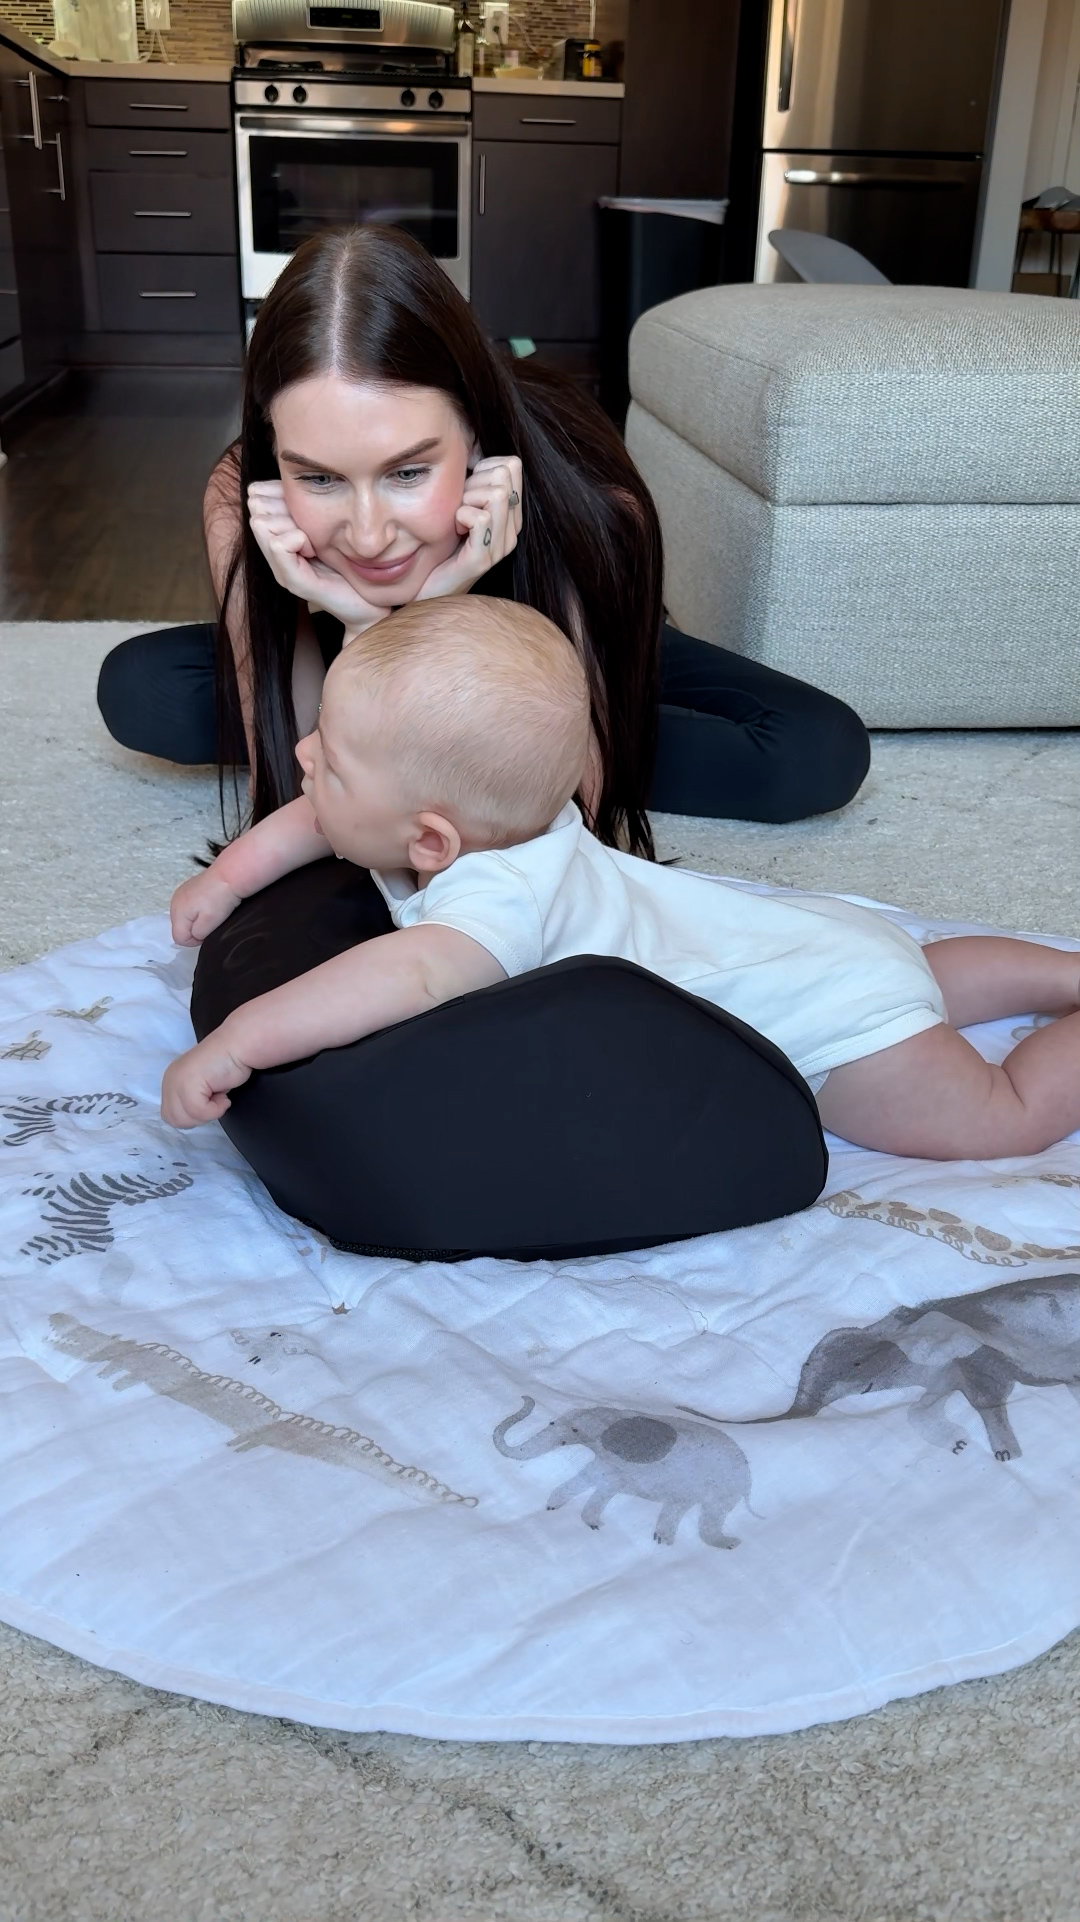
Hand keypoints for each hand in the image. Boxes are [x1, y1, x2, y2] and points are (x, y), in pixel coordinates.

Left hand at [162, 1031, 251, 1128]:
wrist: (238, 1047)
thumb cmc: (227, 1065)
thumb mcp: (201, 1087)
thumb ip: (190, 1099)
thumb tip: (191, 1118)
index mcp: (170, 1081)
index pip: (170, 1115)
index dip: (191, 1116)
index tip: (208, 1100)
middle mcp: (169, 1081)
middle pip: (175, 1120)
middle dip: (198, 1117)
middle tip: (213, 1100)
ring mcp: (177, 1082)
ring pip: (186, 1118)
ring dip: (207, 1113)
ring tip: (218, 1095)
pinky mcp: (188, 1085)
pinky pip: (200, 1112)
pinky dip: (217, 1109)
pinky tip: (224, 1094)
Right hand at [170, 869, 242, 946]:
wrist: (230, 875)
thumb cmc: (221, 900)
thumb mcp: (209, 923)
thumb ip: (197, 934)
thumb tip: (194, 935)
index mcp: (177, 912)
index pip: (179, 939)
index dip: (195, 941)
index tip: (209, 931)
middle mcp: (174, 902)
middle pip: (179, 928)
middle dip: (194, 930)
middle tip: (211, 922)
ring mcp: (179, 894)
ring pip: (184, 918)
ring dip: (196, 920)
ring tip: (211, 912)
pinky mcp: (187, 889)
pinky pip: (188, 908)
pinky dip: (197, 910)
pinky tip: (208, 904)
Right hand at [247, 481, 384, 627]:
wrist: (370, 604)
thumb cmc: (351, 563)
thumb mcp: (327, 525)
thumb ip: (309, 505)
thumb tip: (298, 475)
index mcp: (281, 535)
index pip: (257, 496)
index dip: (277, 492)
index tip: (305, 506)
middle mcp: (275, 553)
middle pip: (257, 508)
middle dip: (282, 508)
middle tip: (309, 527)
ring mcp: (281, 568)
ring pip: (262, 524)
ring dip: (289, 524)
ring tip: (312, 541)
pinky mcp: (293, 581)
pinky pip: (279, 545)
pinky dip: (297, 540)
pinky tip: (313, 549)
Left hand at [415, 455, 523, 601]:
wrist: (427, 590)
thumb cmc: (440, 545)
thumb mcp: (459, 505)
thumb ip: (472, 481)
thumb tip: (472, 447)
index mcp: (510, 515)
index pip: (511, 464)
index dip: (484, 466)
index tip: (467, 488)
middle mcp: (512, 530)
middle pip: (504, 474)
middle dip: (474, 482)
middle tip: (459, 505)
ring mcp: (500, 547)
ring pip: (495, 493)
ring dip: (467, 499)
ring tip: (457, 518)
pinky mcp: (482, 560)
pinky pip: (478, 518)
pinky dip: (460, 515)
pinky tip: (454, 529)